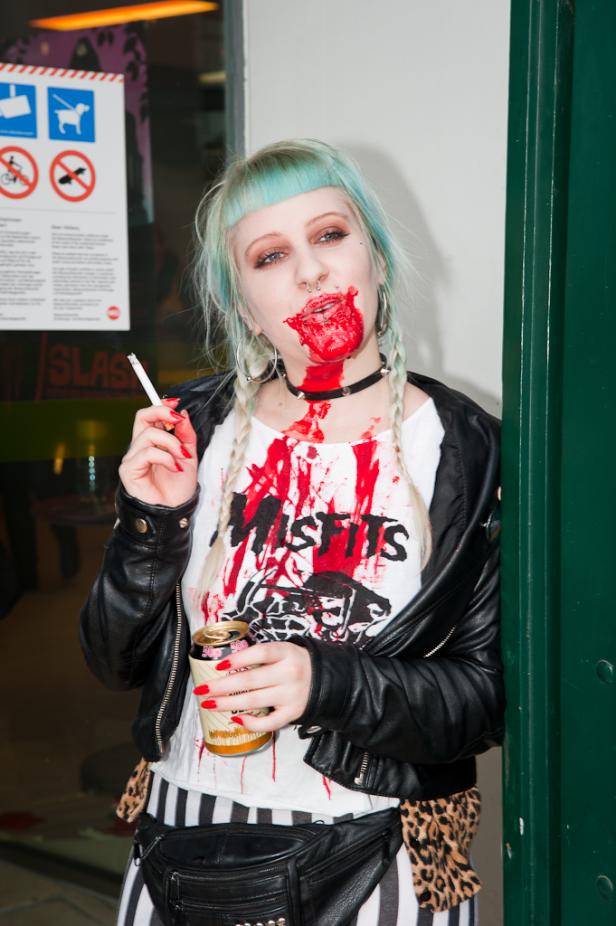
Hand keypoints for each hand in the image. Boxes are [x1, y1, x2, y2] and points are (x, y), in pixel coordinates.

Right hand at [118, 398, 197, 506]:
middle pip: (141, 416)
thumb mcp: (189, 456)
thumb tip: (183, 414)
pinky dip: (165, 457)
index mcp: (153, 442)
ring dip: (172, 443)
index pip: (149, 415)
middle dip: (161, 411)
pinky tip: (175, 468)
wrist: (174, 511)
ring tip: (182, 458)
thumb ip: (186, 435)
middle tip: (177, 419)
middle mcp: (140, 447)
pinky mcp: (129, 469)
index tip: (176, 403)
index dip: (161, 405)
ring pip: (149, 434)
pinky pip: (147, 452)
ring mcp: (133, 457)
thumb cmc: (179, 487)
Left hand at [194, 642, 311, 732]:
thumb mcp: (283, 652)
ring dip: (227, 703)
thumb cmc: (295, 664)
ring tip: (209, 703)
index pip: (260, 652)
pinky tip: (235, 718)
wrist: (326, 679)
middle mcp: (290, 673)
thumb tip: (225, 666)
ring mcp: (291, 694)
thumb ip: (261, 656)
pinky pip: (269, 722)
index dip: (238, 659)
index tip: (218, 665)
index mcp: (287, 652)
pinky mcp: (293, 712)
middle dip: (221, 686)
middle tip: (202, 689)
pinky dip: (251, 723)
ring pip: (254, 701)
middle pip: (250, 680)